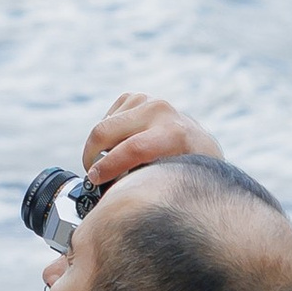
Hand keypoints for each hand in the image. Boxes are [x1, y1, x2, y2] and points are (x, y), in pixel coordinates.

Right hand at [82, 89, 222, 186]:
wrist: (200, 148)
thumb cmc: (188, 171)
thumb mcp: (174, 181)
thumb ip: (147, 182)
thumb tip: (116, 192)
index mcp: (174, 132)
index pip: (132, 148)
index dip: (107, 167)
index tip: (95, 180)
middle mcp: (160, 111)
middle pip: (106, 131)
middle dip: (92, 156)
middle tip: (93, 176)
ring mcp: (147, 101)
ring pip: (103, 125)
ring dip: (99, 147)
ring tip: (109, 165)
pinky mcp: (136, 98)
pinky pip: (106, 118)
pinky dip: (107, 135)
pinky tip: (118, 146)